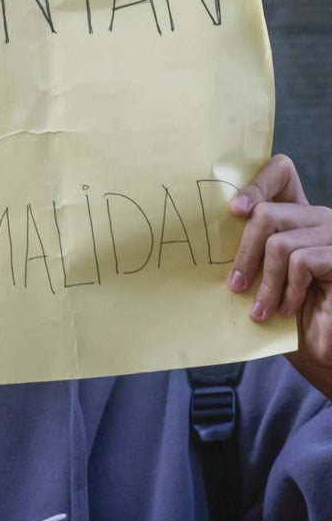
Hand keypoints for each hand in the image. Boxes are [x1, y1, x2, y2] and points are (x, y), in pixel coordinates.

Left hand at [228, 154, 331, 393]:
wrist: (323, 349)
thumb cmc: (286, 313)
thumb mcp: (259, 276)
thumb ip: (245, 249)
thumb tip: (200, 234)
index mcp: (296, 215)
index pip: (280, 171)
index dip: (256, 181)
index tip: (235, 210)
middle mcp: (319, 218)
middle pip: (267, 212)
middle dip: (244, 253)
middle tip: (236, 286)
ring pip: (280, 242)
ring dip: (265, 282)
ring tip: (260, 310)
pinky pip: (301, 261)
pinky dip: (287, 289)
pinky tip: (286, 308)